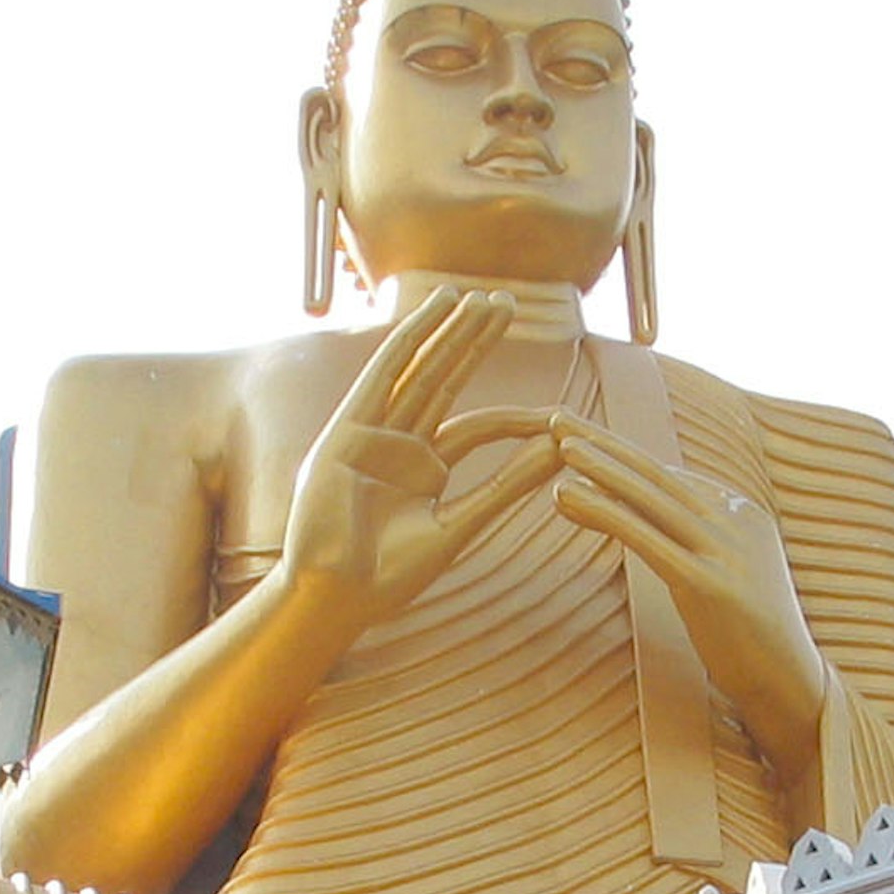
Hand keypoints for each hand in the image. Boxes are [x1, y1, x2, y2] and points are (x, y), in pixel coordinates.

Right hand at [276, 288, 563, 631]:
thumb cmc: (388, 576)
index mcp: (424, 470)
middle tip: (507, 303)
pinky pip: (384, 374)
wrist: (334, 596)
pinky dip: (410, 339)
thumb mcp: (459, 526)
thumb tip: (558, 452)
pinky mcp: (348, 429)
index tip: (558, 415)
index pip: (478, 427)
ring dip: (449, 331)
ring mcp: (372, 433)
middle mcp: (399, 444)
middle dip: (475, 341)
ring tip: (479, 298)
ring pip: (420, 370)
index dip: (517, 417)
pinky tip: (435, 310)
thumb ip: (506, 488)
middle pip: (446, 380)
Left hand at [552, 415, 826, 768]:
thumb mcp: (729, 577)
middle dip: (605, 444)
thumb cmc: (752, 640)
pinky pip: (644, 537)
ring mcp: (725, 550)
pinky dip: (603, 511)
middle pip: (656, 474)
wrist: (790, 684)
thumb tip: (659, 527)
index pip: (671, 477)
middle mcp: (735, 521)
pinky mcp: (709, 583)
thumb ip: (700, 545)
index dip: (623, 455)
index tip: (582, 435)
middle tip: (558, 418)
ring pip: (650, 496)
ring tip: (557, 444)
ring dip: (600, 466)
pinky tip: (568, 495)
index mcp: (741, 514)